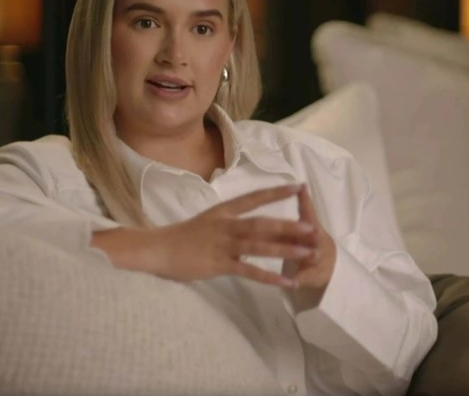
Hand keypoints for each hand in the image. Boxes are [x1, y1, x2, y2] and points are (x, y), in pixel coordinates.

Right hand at [121, 184, 319, 286]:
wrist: (155, 249)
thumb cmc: (180, 238)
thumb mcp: (207, 222)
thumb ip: (229, 223)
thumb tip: (248, 224)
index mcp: (223, 211)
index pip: (254, 198)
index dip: (276, 193)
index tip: (298, 187)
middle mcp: (225, 225)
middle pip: (262, 223)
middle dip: (288, 226)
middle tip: (313, 227)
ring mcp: (222, 244)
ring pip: (258, 245)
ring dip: (285, 249)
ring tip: (307, 252)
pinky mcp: (218, 264)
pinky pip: (248, 271)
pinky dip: (268, 277)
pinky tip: (285, 281)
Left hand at [283, 184, 335, 290]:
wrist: (327, 268)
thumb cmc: (307, 244)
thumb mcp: (297, 233)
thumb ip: (285, 222)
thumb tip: (270, 200)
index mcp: (311, 227)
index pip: (309, 212)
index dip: (306, 200)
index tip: (302, 188)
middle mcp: (318, 241)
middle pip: (316, 234)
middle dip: (313, 230)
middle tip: (311, 225)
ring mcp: (319, 258)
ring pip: (315, 256)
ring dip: (312, 255)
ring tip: (312, 255)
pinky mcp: (314, 275)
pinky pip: (307, 277)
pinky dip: (300, 279)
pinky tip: (293, 282)